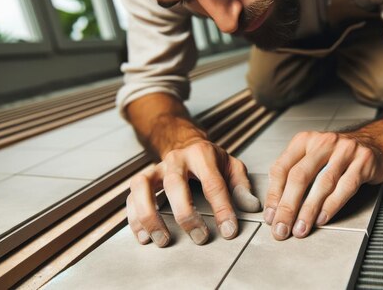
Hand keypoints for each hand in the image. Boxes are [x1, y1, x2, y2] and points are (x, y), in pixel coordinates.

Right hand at [126, 139, 260, 246]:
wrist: (184, 143)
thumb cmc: (210, 160)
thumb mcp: (231, 165)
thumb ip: (241, 185)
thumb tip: (251, 207)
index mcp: (202, 155)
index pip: (213, 183)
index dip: (222, 208)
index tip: (229, 230)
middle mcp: (176, 159)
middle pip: (175, 183)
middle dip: (186, 213)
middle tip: (199, 238)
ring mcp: (156, 169)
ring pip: (143, 187)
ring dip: (149, 215)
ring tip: (162, 240)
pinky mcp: (142, 180)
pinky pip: (131, 197)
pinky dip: (134, 218)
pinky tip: (144, 237)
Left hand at [263, 131, 382, 239]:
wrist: (375, 143)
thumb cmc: (338, 155)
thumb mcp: (313, 157)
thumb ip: (294, 176)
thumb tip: (276, 209)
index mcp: (304, 141)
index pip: (281, 168)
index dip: (274, 195)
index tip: (270, 217)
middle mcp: (323, 142)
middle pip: (300, 176)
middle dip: (288, 206)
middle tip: (282, 227)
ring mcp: (344, 150)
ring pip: (322, 183)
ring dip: (309, 210)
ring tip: (301, 228)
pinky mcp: (363, 161)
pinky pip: (345, 186)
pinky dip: (332, 205)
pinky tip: (322, 218)